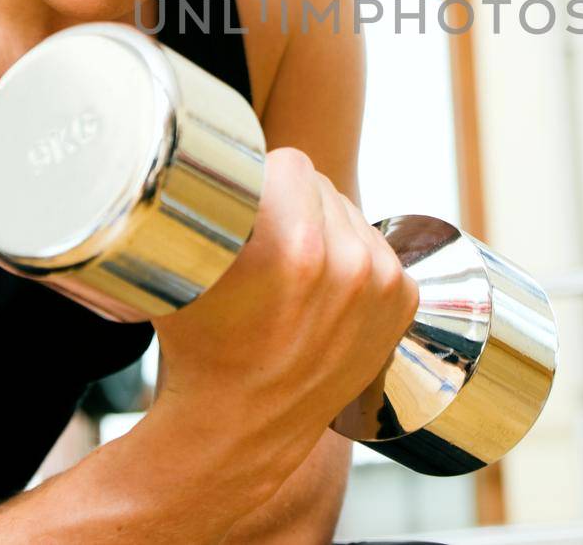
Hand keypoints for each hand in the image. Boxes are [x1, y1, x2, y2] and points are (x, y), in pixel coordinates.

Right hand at [150, 147, 416, 471]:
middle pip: (321, 184)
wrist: (238, 427)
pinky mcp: (403, 301)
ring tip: (288, 271)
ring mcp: (382, 285)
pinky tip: (320, 288)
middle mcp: (349, 264)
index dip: (261, 178)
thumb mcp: (178, 272)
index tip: (244, 207)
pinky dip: (351, 255)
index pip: (290, 163)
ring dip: (322, 226)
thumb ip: (193, 208)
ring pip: (349, 212)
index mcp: (293, 248)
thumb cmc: (198, 347)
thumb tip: (191, 154)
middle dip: (290, 203)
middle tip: (260, 243)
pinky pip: (375, 244)